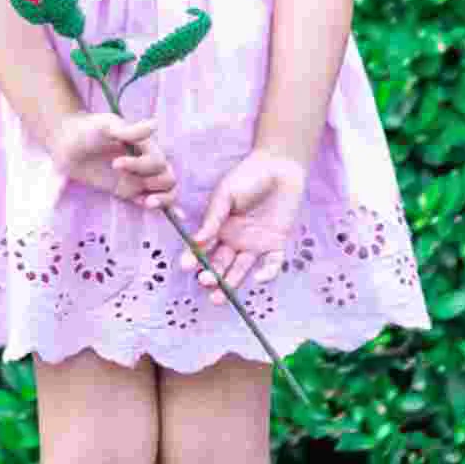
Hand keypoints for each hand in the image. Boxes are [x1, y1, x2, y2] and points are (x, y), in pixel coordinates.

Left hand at [50, 111, 184, 215]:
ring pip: (166, 190)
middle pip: (167, 177)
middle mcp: (146, 161)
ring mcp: (139, 177)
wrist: (67, 143)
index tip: (114, 163)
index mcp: (145, 144)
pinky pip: (152, 200)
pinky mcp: (129, 191)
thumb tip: (156, 124)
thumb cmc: (88, 129)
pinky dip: (167, 207)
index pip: (157, 161)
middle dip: (153, 182)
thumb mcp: (107, 125)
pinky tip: (176, 216)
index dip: (140, 165)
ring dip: (162, 198)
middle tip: (129, 180)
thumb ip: (130, 130)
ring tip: (146, 203)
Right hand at [177, 149, 306, 303]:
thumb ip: (213, 217)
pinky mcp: (276, 245)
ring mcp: (255, 244)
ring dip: (230, 284)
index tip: (185, 265)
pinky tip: (259, 277)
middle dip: (211, 275)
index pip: (203, 247)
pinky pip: (271, 264)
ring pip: (240, 270)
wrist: (279, 165)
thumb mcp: (225, 194)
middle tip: (205, 282)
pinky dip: (267, 273)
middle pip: (220, 264)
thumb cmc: (248, 176)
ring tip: (219, 298)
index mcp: (219, 226)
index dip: (194, 257)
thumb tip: (197, 240)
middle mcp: (234, 240)